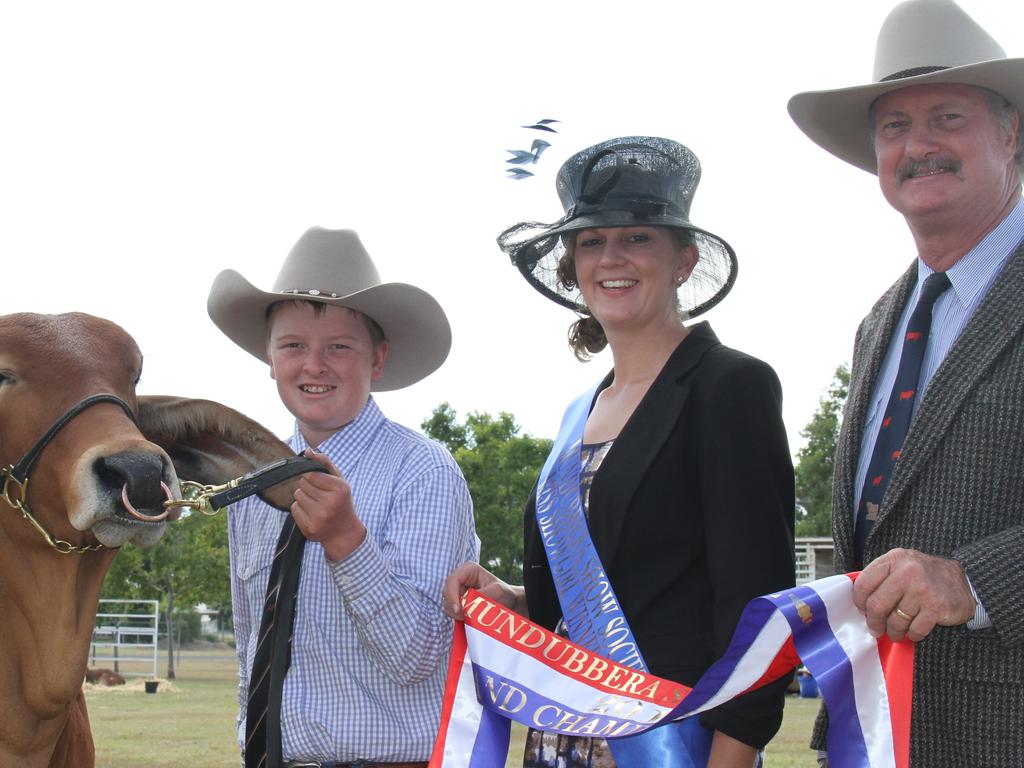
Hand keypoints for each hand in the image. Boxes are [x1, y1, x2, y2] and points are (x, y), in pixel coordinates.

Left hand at [289, 449, 365, 560]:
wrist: (344, 532)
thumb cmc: (341, 502)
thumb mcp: (339, 480)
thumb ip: (325, 463)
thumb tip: (308, 451)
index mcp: (340, 490)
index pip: (312, 474)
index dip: (313, 476)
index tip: (321, 483)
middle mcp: (330, 504)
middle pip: (303, 484)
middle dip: (309, 487)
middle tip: (320, 495)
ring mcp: (319, 518)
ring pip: (297, 495)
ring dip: (304, 497)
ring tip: (316, 504)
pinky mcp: (309, 528)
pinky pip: (294, 508)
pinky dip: (300, 509)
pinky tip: (312, 513)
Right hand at [442, 562, 525, 619]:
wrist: (508, 602)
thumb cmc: (504, 593)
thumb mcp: (498, 592)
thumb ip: (482, 597)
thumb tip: (467, 605)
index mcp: (469, 569)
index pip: (453, 580)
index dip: (452, 594)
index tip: (459, 609)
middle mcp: (461, 578)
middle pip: (447, 592)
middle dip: (454, 606)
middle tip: (465, 617)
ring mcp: (458, 590)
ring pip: (447, 602)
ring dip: (456, 613)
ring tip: (469, 618)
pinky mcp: (458, 601)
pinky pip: (451, 610)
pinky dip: (457, 616)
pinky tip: (467, 618)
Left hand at [853, 548, 976, 641]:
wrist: (966, 581)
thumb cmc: (927, 576)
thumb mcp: (903, 564)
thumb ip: (882, 576)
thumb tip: (860, 600)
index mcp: (894, 559)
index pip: (864, 583)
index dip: (859, 601)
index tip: (862, 610)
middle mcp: (907, 571)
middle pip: (877, 605)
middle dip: (874, 622)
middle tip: (875, 629)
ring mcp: (922, 589)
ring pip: (895, 620)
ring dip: (893, 631)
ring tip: (894, 633)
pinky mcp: (936, 607)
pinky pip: (915, 629)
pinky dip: (911, 635)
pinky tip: (912, 633)